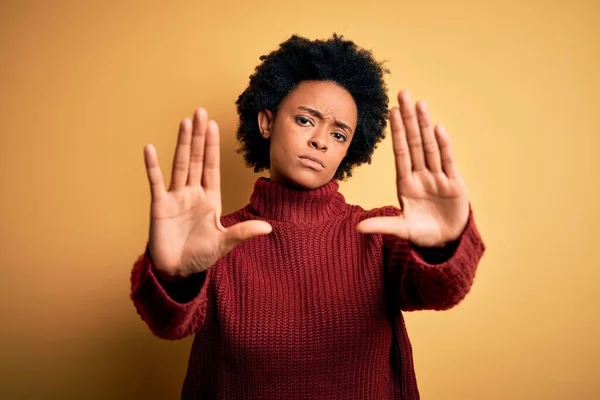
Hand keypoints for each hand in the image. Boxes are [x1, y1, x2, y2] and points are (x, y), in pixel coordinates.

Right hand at [144, 108, 271, 278]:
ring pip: (180, 165)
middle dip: (199, 136)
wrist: (176, 271)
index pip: (212, 166)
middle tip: (200, 111)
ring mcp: (176, 197)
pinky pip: (156, 183)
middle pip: (197, 159)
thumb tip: (269, 228)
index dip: (213, 146)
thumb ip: (243, 233)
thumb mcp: (224, 243)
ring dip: (182, 144)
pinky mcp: (159, 206)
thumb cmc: (200, 256)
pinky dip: (152, 166)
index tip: (214, 125)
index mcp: (210, 199)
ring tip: (184, 122)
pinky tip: (149, 148)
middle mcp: (193, 193)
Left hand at [356, 90, 468, 246]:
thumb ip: (382, 225)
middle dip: (408, 119)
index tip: (391, 110)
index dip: (396, 131)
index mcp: (406, 183)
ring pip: (430, 146)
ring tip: (420, 103)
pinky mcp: (454, 183)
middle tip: (403, 94)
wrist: (447, 241)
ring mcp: (438, 177)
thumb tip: (358, 228)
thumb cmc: (423, 233)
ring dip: (425, 125)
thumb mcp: (401, 229)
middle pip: (413, 142)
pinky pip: (447, 161)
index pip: (400, 151)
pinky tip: (437, 128)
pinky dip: (443, 145)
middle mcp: (421, 175)